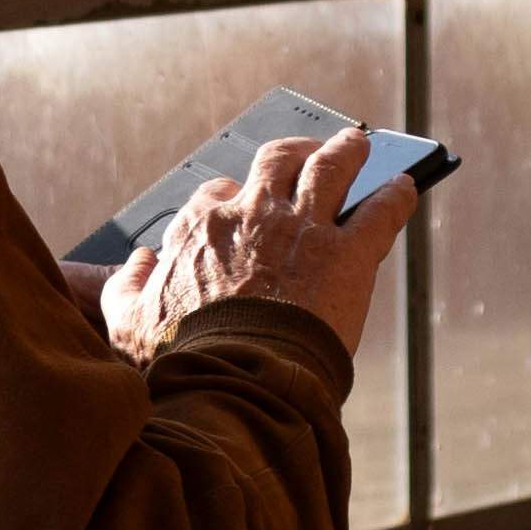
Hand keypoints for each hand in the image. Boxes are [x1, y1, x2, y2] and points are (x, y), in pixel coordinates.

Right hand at [108, 127, 416, 361]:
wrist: (234, 385)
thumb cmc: (180, 360)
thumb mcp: (129, 323)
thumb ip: (125, 287)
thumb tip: (140, 262)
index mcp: (203, 226)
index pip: (217, 193)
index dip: (233, 199)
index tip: (243, 204)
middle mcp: (254, 213)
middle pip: (276, 161)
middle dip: (293, 152)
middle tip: (306, 151)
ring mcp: (304, 229)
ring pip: (330, 167)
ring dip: (346, 151)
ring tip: (357, 144)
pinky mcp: (349, 254)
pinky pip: (381, 210)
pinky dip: (396, 196)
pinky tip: (405, 187)